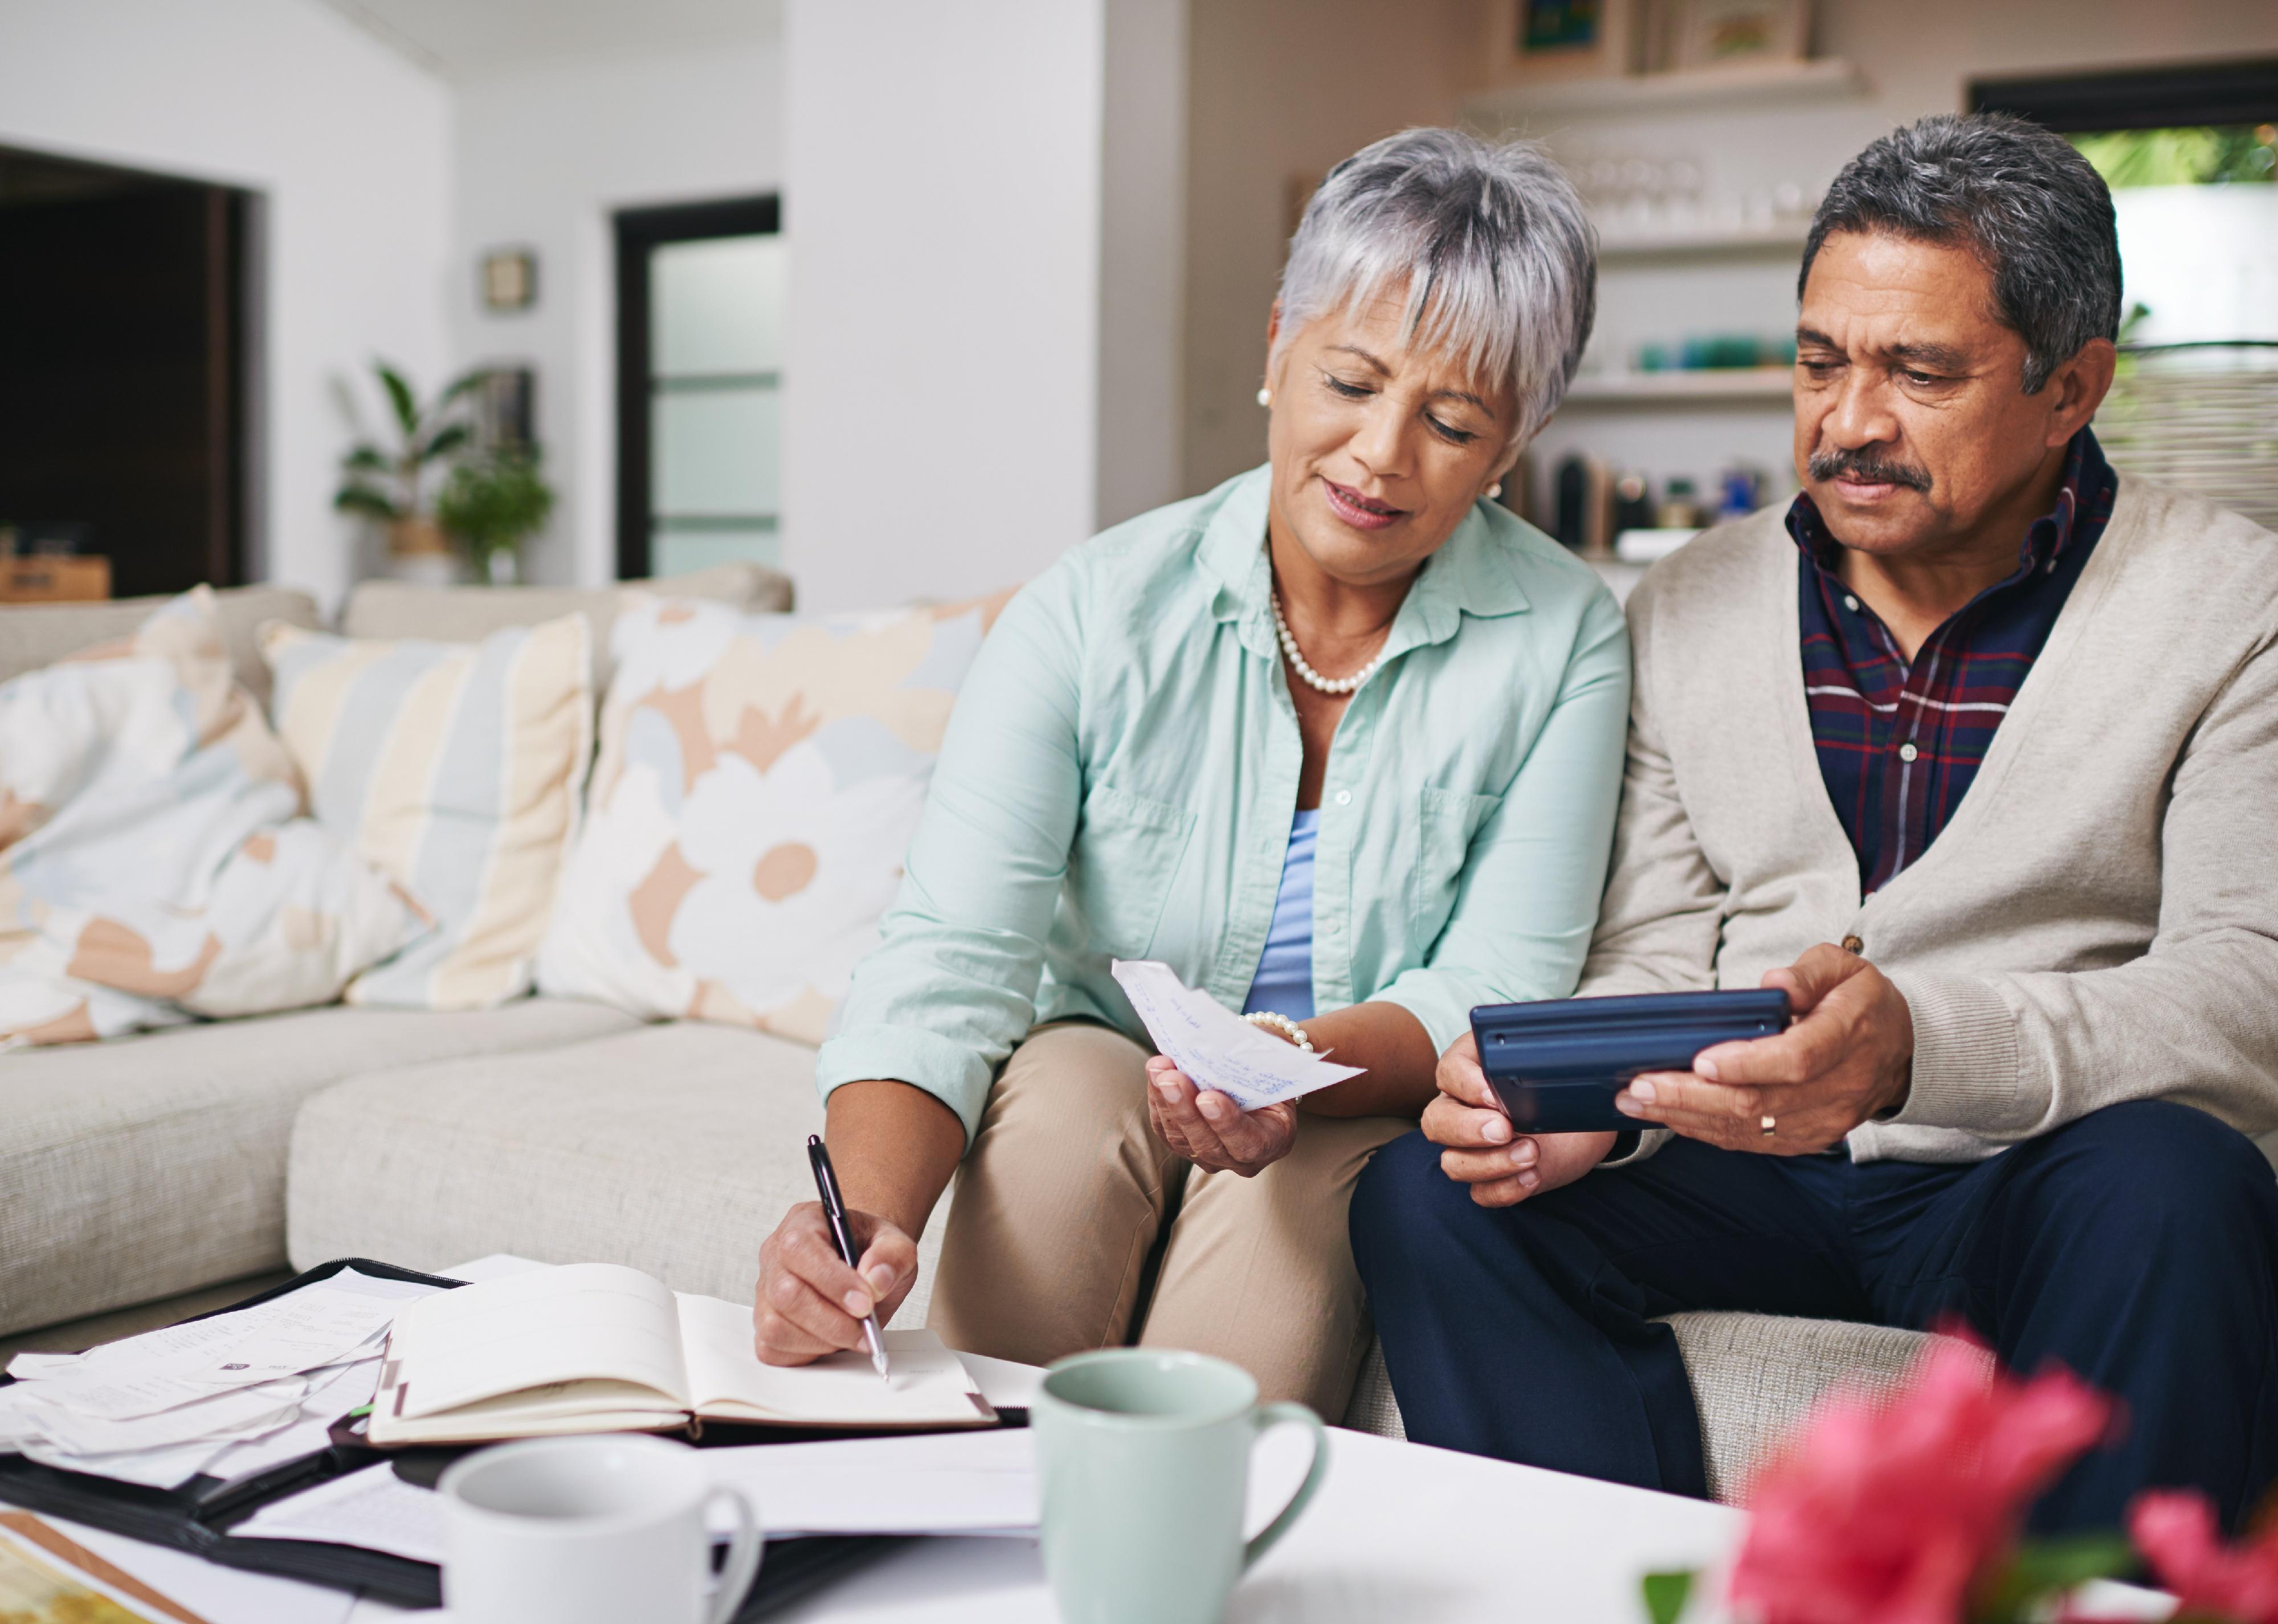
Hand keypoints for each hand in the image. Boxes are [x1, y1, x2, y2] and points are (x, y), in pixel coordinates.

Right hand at [752, 1200, 917, 1365]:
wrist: (863, 1264)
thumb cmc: (871, 1250)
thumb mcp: (896, 1243)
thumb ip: (893, 1256)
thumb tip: (876, 1282)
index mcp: (803, 1222)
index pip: (800, 1248)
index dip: (831, 1280)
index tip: (865, 1303)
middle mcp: (775, 1255)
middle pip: (785, 1293)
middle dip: (832, 1320)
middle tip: (865, 1328)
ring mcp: (765, 1291)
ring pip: (776, 1326)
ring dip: (822, 1339)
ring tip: (853, 1333)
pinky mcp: (764, 1323)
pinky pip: (773, 1348)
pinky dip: (807, 1353)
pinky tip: (832, 1340)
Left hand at [1146, 1054, 1296, 1175]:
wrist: (1260, 1077)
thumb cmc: (1272, 1070)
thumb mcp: (1275, 1069)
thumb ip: (1257, 1067)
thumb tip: (1223, 1046)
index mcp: (1274, 1141)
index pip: (1248, 1143)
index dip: (1227, 1123)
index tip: (1209, 1097)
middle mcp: (1241, 1158)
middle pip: (1207, 1144)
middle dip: (1185, 1109)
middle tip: (1171, 1079)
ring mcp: (1211, 1156)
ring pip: (1180, 1138)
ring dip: (1165, 1101)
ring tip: (1158, 1070)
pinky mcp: (1184, 1146)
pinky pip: (1165, 1128)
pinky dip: (1158, 1099)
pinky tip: (1155, 1074)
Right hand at [1423, 1032, 1615, 1206]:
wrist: (1583, 1122)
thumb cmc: (1560, 1083)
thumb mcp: (1554, 1061)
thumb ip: (1543, 1052)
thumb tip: (1551, 1054)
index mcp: (1471, 1069)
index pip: (1449, 1072)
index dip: (1465, 1084)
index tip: (1494, 1093)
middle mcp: (1461, 1108)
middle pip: (1437, 1121)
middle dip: (1468, 1129)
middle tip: (1505, 1129)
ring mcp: (1471, 1148)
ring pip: (1453, 1162)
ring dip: (1489, 1163)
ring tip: (1531, 1153)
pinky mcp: (1491, 1178)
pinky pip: (1480, 1193)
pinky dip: (1504, 1188)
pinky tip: (1532, 1176)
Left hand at [1614, 944, 1913, 1154]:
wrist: (1898, 1051)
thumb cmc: (1859, 1001)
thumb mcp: (1842, 967)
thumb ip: (1808, 972)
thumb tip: (1773, 984)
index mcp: (1847, 1036)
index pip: (1795, 1059)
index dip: (1746, 1064)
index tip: (1699, 1060)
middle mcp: (1838, 1086)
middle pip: (1760, 1102)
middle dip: (1691, 1096)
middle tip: (1638, 1086)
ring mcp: (1824, 1120)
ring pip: (1750, 1128)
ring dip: (1687, 1117)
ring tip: (1637, 1102)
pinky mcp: (1809, 1138)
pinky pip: (1754, 1142)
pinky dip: (1708, 1131)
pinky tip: (1671, 1116)